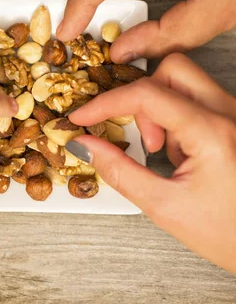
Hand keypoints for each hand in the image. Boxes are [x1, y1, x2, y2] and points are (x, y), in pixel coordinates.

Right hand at [68, 53, 235, 272]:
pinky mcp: (233, 124)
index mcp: (214, 133)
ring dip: (160, 110)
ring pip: (185, 82)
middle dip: (142, 97)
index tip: (82, 118)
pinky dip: (176, 119)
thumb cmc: (229, 234)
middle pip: (172, 70)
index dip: (106, 103)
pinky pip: (197, 101)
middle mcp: (231, 115)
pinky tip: (181, 155)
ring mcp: (235, 117)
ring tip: (163, 152)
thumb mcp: (164, 206)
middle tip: (143, 137)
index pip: (147, 95)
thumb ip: (118, 171)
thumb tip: (85, 145)